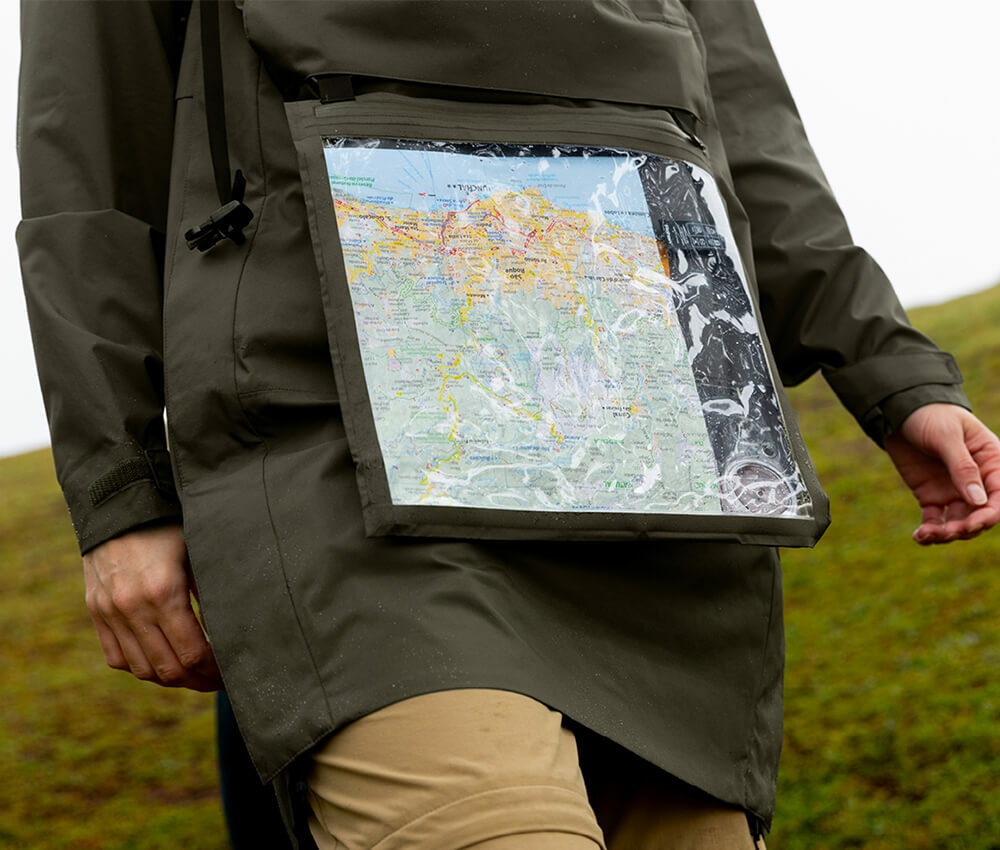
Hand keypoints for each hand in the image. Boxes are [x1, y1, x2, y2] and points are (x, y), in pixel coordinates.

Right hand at [83, 523, 222, 690]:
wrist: (117, 506)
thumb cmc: (168, 525)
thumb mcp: (198, 552)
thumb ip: (212, 592)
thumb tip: (232, 631)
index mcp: (164, 592)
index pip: (192, 653)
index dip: (213, 671)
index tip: (230, 673)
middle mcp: (132, 608)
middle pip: (167, 670)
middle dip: (196, 681)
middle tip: (215, 681)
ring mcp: (109, 612)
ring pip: (141, 669)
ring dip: (169, 678)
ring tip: (192, 674)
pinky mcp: (95, 612)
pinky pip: (116, 657)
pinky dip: (139, 667)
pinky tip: (160, 661)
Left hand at [884, 404, 999, 544]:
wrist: (900, 413)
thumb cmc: (931, 416)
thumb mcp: (947, 436)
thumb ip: (963, 467)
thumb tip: (979, 501)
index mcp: (992, 462)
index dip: (990, 514)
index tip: (973, 524)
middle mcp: (977, 481)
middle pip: (981, 514)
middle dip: (968, 528)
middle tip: (949, 533)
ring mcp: (954, 491)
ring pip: (959, 522)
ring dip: (947, 534)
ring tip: (928, 535)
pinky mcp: (932, 496)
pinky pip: (935, 520)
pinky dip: (929, 532)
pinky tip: (919, 537)